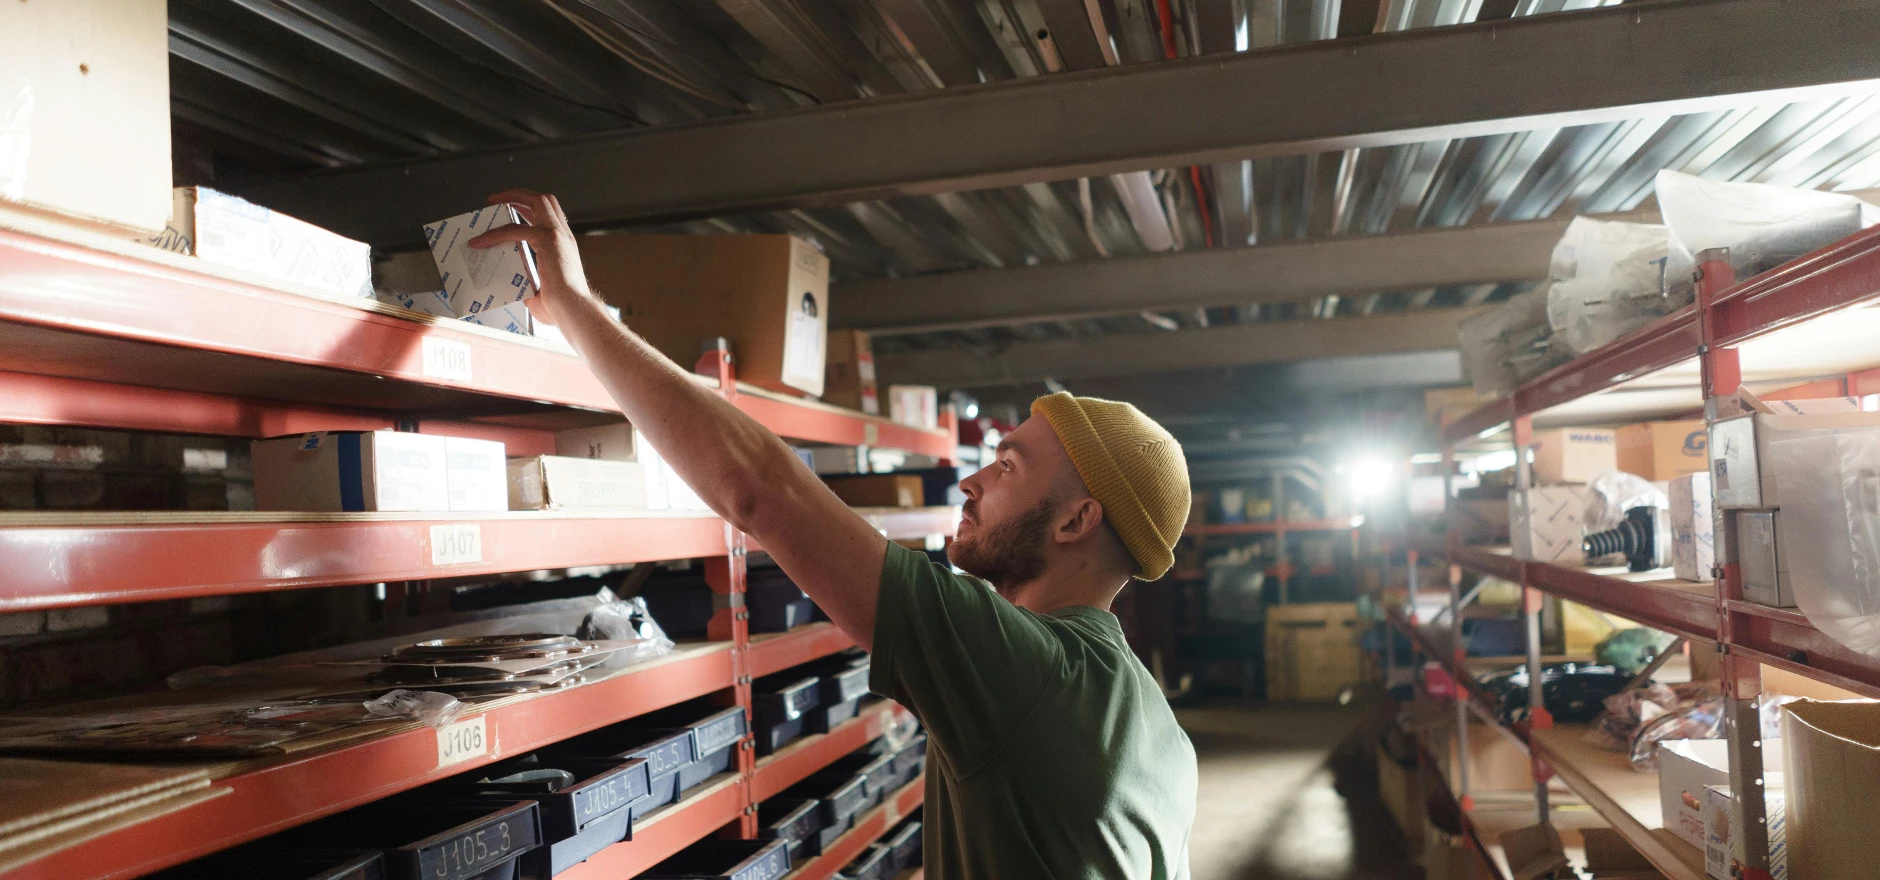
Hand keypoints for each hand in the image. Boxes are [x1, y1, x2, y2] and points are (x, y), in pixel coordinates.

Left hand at [469, 189, 592, 326]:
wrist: (574, 311)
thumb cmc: (561, 308)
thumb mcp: (539, 290)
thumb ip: (526, 282)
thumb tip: (512, 285)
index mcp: (564, 246)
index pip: (549, 215)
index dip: (529, 209)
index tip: (512, 210)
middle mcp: (563, 236)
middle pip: (545, 200)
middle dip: (520, 194)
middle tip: (498, 199)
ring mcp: (557, 235)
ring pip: (536, 201)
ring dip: (511, 197)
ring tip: (491, 201)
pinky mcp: (547, 240)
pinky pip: (515, 229)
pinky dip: (495, 233)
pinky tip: (480, 241)